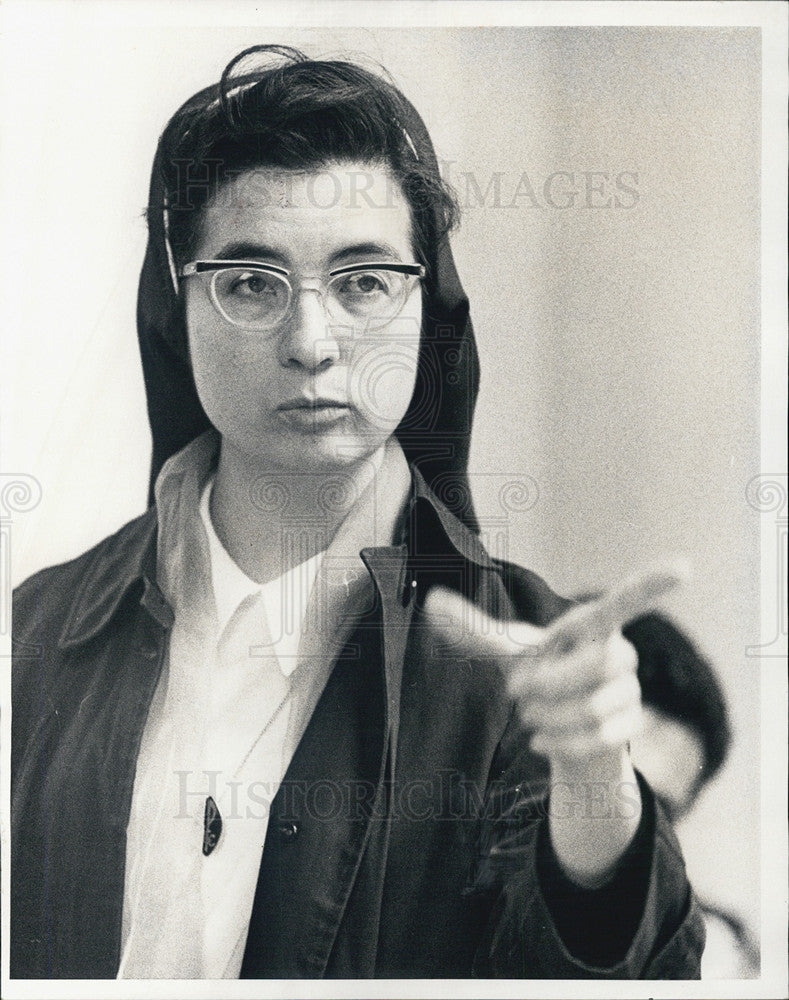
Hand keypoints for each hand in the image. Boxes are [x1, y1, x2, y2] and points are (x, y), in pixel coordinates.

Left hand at [423, 562, 686, 763]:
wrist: (557, 729)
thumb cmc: (538, 675)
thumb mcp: (507, 653)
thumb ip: (473, 630)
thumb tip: (429, 603)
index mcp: (592, 626)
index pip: (626, 601)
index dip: (652, 584)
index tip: (684, 566)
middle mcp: (620, 653)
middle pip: (596, 667)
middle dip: (548, 683)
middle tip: (521, 691)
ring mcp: (630, 692)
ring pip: (592, 709)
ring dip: (548, 717)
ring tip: (534, 715)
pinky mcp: (631, 728)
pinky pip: (596, 740)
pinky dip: (559, 743)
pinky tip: (543, 740)